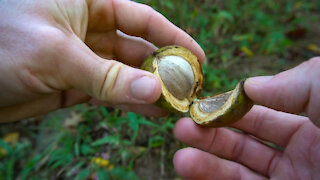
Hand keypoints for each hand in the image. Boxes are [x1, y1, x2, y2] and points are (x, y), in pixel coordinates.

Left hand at [0, 0, 204, 121]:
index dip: (172, 37)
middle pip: (138, 48)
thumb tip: (154, 91)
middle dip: (164, 69)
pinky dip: (130, 102)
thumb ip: (107, 75)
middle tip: (188, 89)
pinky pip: (110, 92)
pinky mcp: (76, 84)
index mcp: (86, 2)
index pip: (140, 18)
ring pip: (126, 73)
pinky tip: (152, 111)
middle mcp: (88, 28)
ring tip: (176, 105)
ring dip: (150, 89)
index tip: (197, 57)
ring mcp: (84, 58)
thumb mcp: (55, 54)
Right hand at [173, 58, 319, 178]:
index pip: (261, 116)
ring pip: (237, 170)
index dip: (229, 109)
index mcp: (312, 126)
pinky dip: (209, 179)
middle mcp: (298, 156)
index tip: (202, 104)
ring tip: (179, 146)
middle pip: (243, 143)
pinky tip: (188, 167)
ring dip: (205, 158)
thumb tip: (248, 86)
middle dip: (210, 131)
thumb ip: (293, 84)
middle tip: (182, 123)